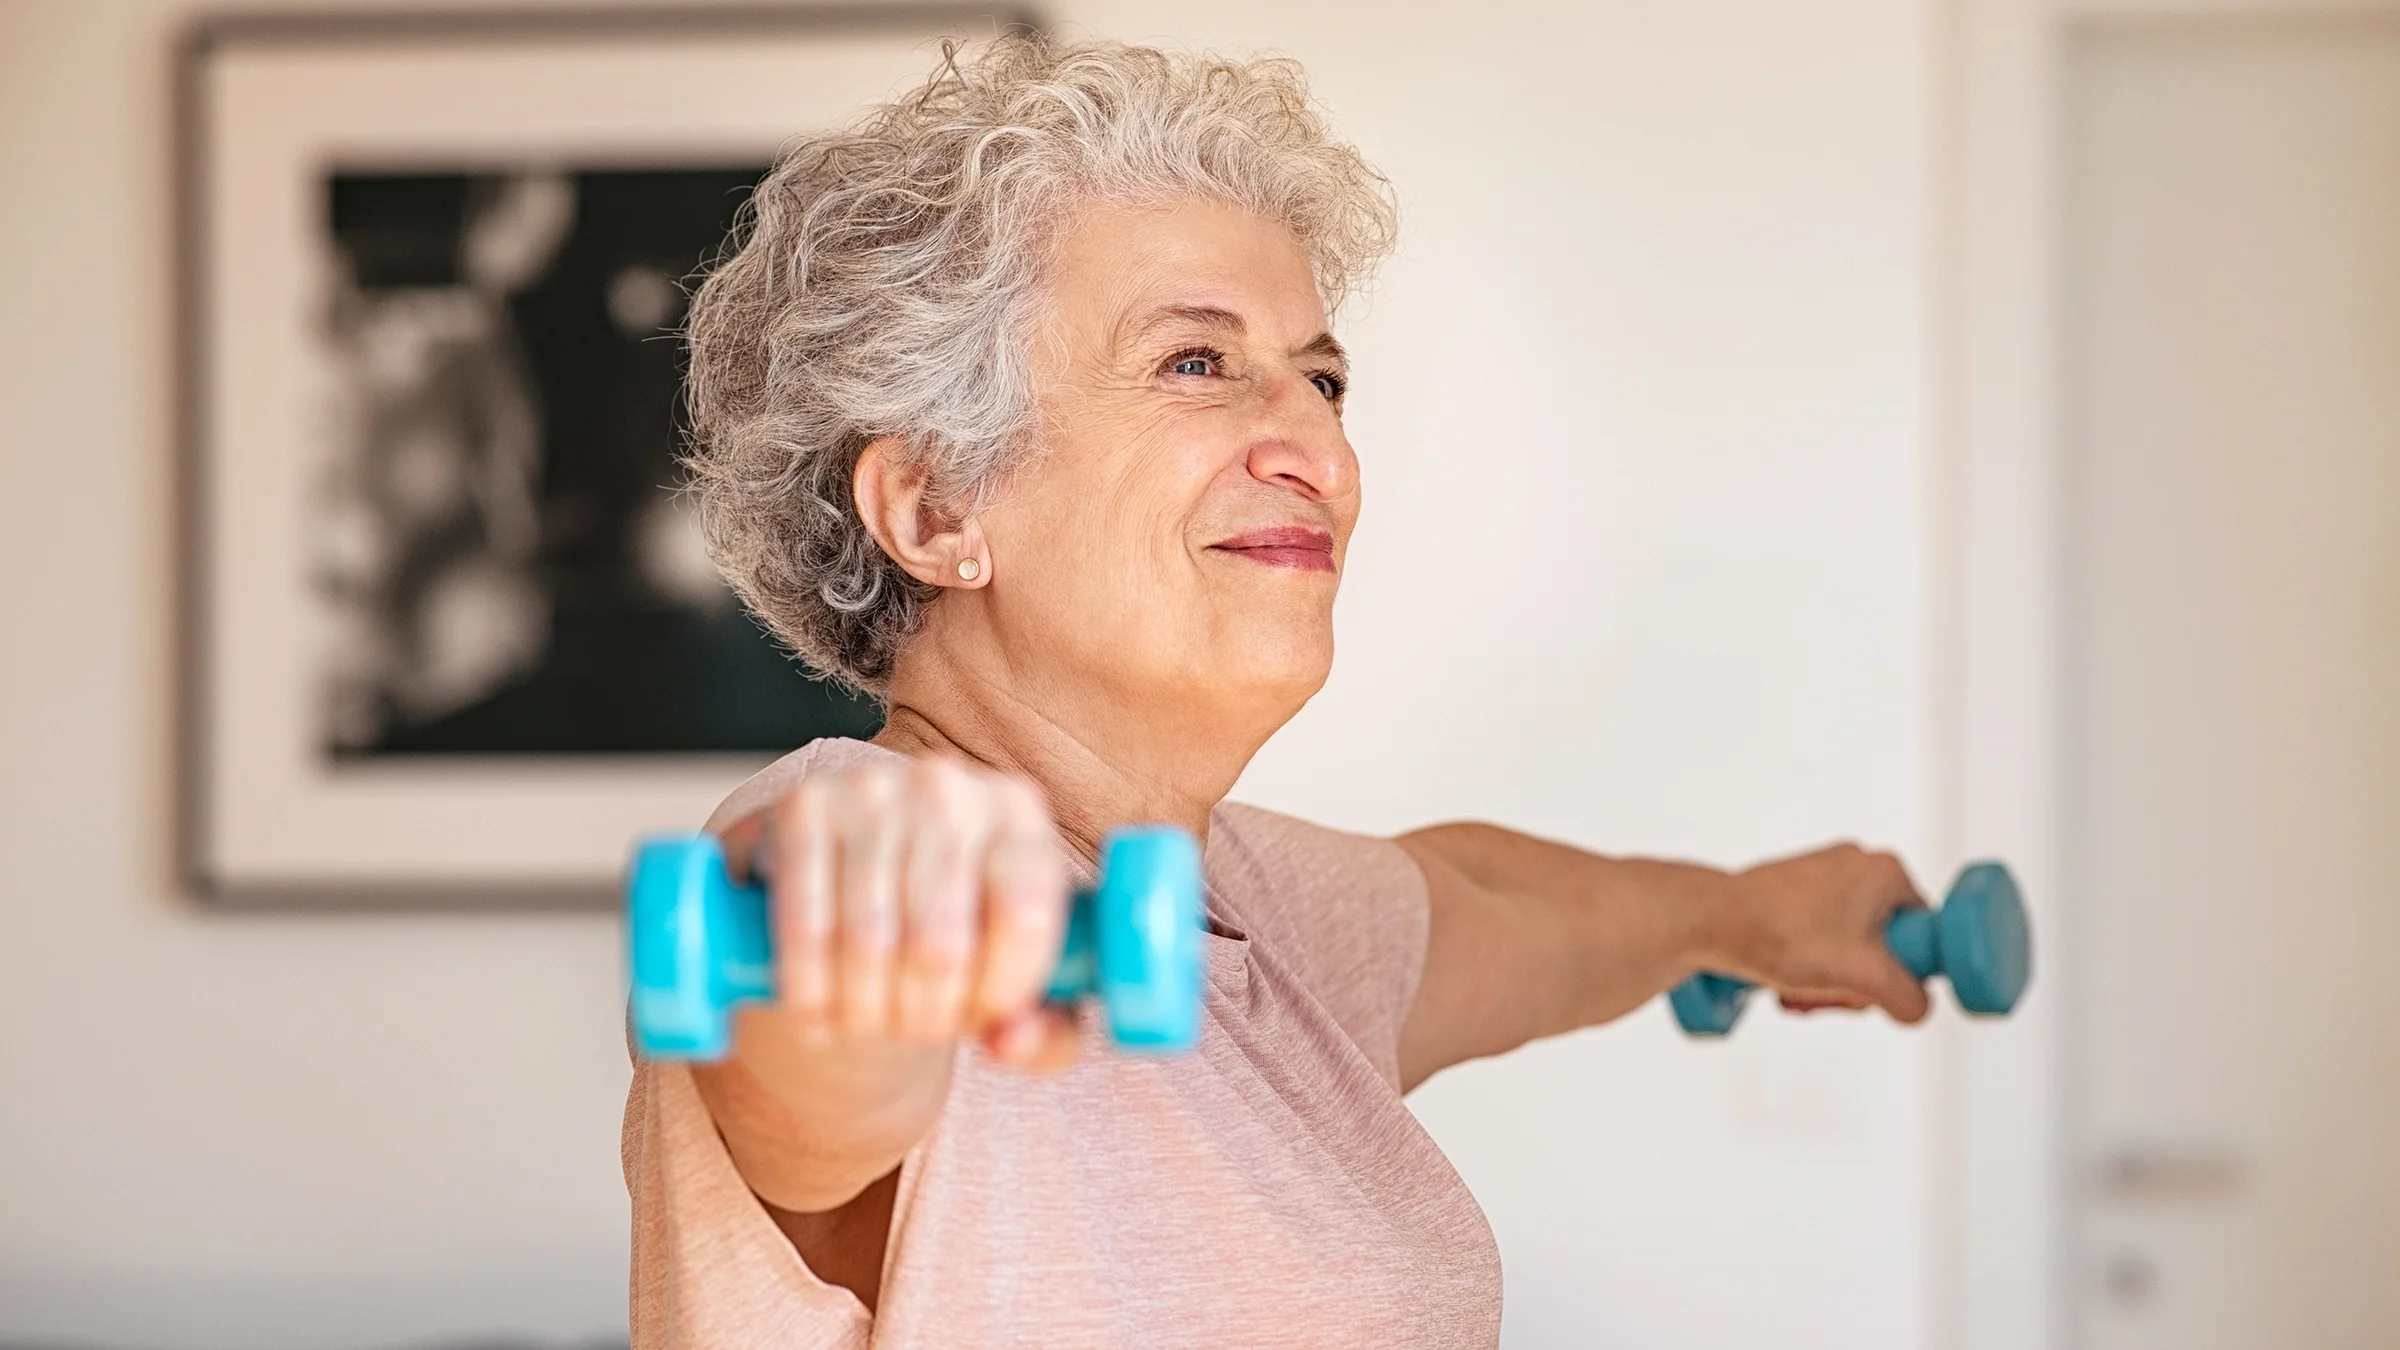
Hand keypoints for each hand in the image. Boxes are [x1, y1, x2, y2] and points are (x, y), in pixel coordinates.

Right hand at [718, 754, 1081, 1070]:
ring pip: (869, 942)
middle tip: (917, 1032)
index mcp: (1019, 814)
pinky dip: (808, 990)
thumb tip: (1014, 1041)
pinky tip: (817, 1017)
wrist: (856, 872)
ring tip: (870, 1026)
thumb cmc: (959, 932)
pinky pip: (804, 926)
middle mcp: (950, 788)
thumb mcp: (1017, 976)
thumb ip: (1046, 1028)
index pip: (1024, 915)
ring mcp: (873, 789)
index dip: (1001, 990)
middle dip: (927, 1015)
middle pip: (941, 943)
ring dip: (866, 1013)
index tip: (983, 1020)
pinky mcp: (804, 807)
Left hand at [1708, 843, 1931, 1023]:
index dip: (1902, 969)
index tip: (1873, 984)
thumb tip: (1915, 1007)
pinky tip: (1785, 979)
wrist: (1712, 921)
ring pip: (1848, 946)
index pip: (1922, 932)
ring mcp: (1821, 876)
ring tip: (1802, 987)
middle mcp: (1856, 864)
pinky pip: (1818, 938)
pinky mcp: (1792, 892)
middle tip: (1833, 991)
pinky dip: (1807, 964)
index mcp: (1886, 871)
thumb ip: (1909, 998)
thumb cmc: (1783, 935)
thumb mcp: (1866, 977)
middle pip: (1883, 944)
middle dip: (1859, 980)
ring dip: (1830, 978)